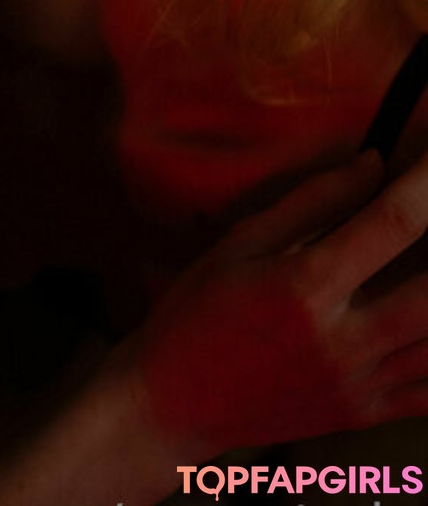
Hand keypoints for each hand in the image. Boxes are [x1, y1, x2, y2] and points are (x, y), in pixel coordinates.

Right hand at [122, 149, 427, 454]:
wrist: (175, 404)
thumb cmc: (199, 313)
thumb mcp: (241, 243)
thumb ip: (313, 201)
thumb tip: (373, 163)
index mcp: (308, 285)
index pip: (394, 223)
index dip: (427, 182)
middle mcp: (345, 339)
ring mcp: (361, 384)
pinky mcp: (367, 413)